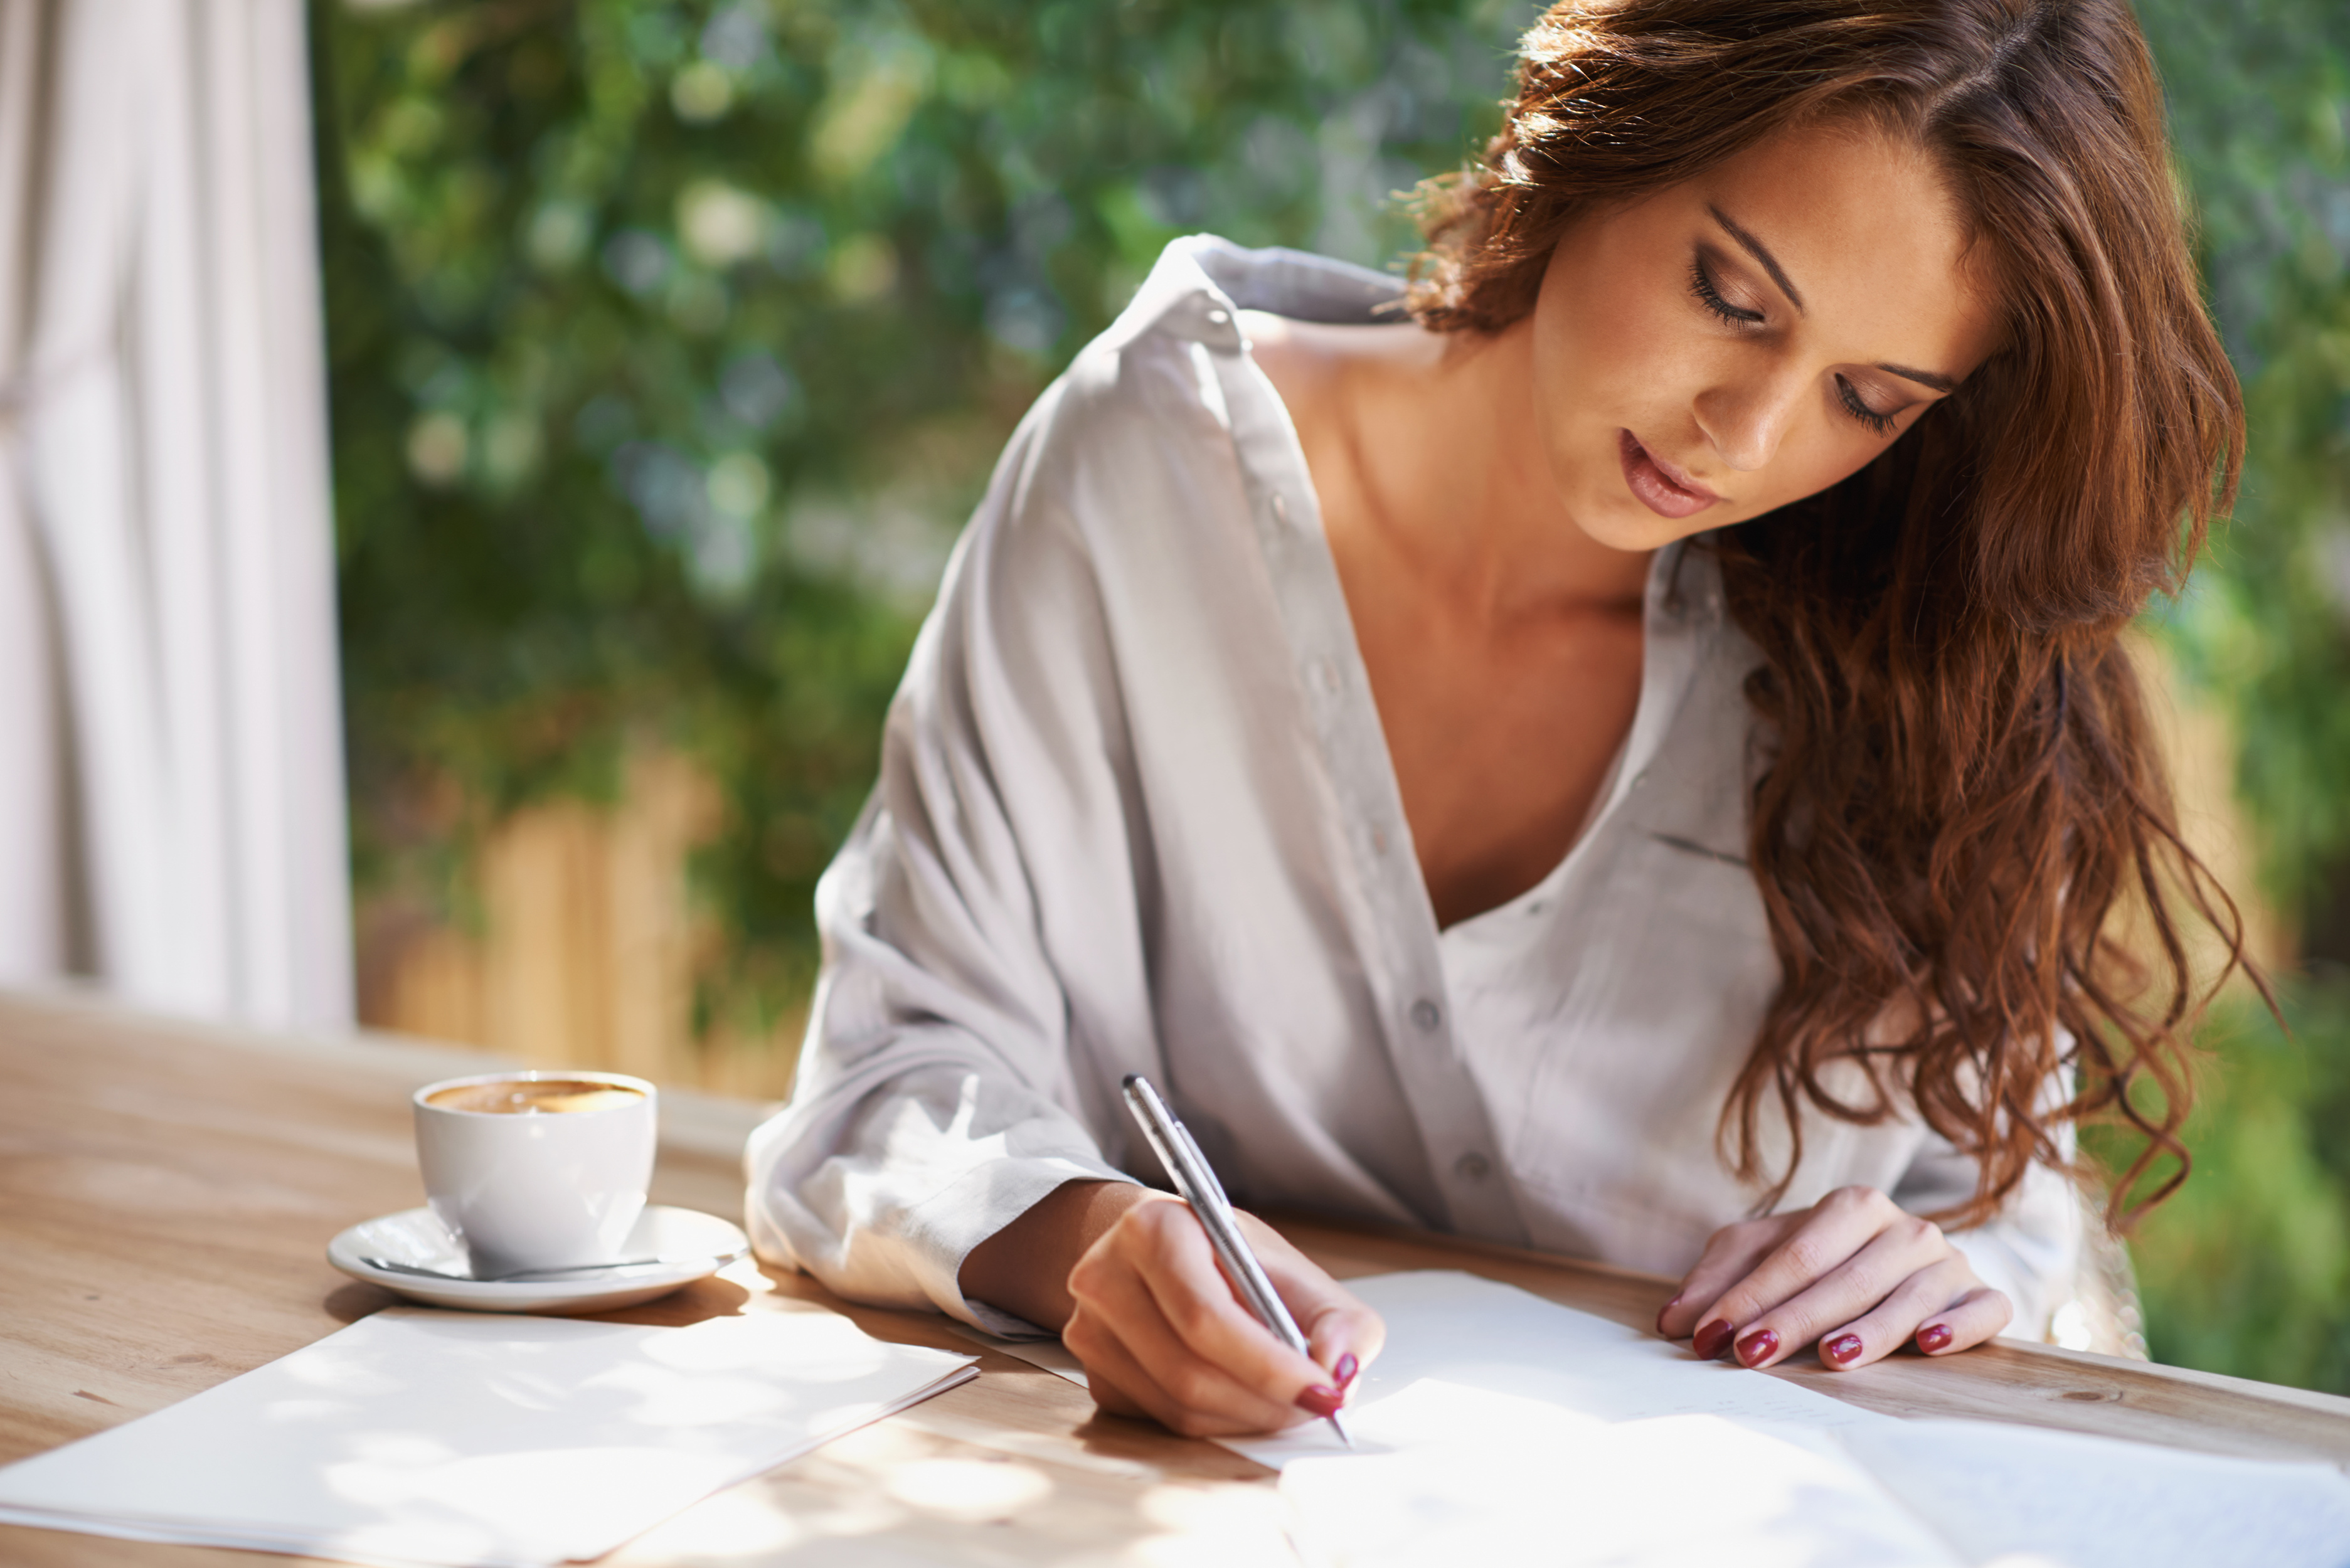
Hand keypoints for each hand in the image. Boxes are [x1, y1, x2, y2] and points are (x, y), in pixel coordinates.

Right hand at [1056, 1190, 1381, 1436]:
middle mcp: (1105, 1277)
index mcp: (1152, 1229)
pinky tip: (1241, 1397)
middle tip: (1316, 1404)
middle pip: (1190, 1372)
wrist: (1159, 1252)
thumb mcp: (1290, 1267)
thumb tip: (1338, 1372)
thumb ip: (1337, 1316)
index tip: (1323, 1391)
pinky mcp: (1095, 1374)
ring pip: (1178, 1407)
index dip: (1269, 1366)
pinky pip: (1163, 1421)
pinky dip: (1216, 1421)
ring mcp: (1090, 1330)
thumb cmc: (1225, 1256)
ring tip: (1285, 1401)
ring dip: (1246, 1417)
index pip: (1206, 1318)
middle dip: (1266, 1401)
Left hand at [1654, 1185, 2010, 1371]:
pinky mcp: (1982, 1296)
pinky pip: (1982, 1310)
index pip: (1795, 1255)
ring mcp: (1948, 1262)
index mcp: (1853, 1206)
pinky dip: (1960, 1326)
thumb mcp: (1761, 1254)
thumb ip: (1717, 1280)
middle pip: (1845, 1279)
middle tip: (1751, 1354)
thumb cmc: (1821, 1259)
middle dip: (1794, 1320)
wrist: (1904, 1262)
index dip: (1750, 1295)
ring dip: (1870, 1331)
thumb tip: (1673, 1321)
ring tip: (1833, 1359)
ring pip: (1908, 1298)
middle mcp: (1906, 1229)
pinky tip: (1931, 1344)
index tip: (1710, 1335)